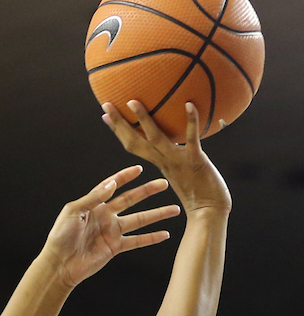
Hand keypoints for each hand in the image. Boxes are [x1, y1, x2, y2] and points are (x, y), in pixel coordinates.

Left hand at [39, 165, 180, 289]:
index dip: (125, 177)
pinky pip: (136, 241)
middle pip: (131, 200)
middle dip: (148, 191)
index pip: (112, 186)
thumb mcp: (74, 211)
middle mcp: (105, 216)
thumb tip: (112, 183)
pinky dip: (151, 238)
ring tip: (174, 209)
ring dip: (157, 214)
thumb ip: (94, 197)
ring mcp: (112, 232)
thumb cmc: (61, 236)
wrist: (60, 264)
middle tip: (164, 184)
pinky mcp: (115, 247)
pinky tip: (165, 234)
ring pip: (139, 220)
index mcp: (94, 204)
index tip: (139, 169)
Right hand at [102, 101, 231, 215]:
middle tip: (107, 104)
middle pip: (135, 142)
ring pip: (156, 139)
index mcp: (158, 164)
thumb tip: (178, 142)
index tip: (105, 115)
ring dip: (143, 120)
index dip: (118, 131)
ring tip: (133, 102)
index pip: (133, 146)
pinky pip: (191, 139)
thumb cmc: (200, 195)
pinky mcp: (195, 161)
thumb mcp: (183, 171)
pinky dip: (191, 121)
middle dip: (120, 124)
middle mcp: (163, 162)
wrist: (210, 213)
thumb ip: (176, 157)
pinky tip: (189, 104)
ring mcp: (178, 161)